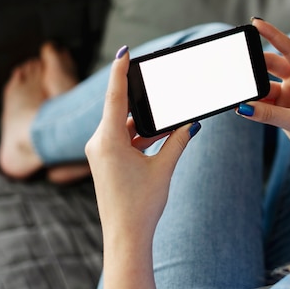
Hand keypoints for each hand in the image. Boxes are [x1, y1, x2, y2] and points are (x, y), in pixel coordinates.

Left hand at [85, 47, 198, 247]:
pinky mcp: (105, 162)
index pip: (115, 97)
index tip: (125, 52)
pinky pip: (122, 140)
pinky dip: (139, 137)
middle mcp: (98, 143)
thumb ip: (177, 141)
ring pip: (124, 127)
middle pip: (122, 111)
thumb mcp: (164, 168)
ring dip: (145, 124)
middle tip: (160, 84)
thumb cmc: (142, 204)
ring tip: (170, 118)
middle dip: (143, 101)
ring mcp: (100, 153)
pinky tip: (160, 137)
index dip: (121, 72)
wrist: (126, 236)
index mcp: (108, 140)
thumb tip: (191, 123)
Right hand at [238, 19, 289, 170]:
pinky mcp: (284, 106)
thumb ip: (269, 115)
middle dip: (255, 65)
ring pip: (265, 84)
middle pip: (273, 64)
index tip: (255, 22)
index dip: (273, 35)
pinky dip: (254, 102)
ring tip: (239, 93)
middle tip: (237, 64)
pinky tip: (243, 106)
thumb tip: (243, 107)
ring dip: (253, 88)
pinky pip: (264, 100)